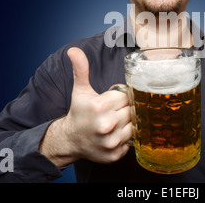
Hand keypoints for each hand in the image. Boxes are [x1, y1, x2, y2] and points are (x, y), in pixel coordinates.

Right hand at [39, 47, 131, 166]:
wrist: (70, 140)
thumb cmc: (79, 112)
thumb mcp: (80, 90)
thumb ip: (81, 69)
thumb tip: (74, 50)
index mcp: (99, 106)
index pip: (126, 96)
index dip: (120, 98)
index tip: (113, 101)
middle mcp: (105, 125)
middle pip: (131, 110)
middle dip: (125, 109)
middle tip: (114, 112)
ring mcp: (110, 142)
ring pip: (134, 125)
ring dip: (127, 123)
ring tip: (115, 122)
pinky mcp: (114, 155)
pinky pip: (131, 141)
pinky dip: (125, 138)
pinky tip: (114, 134)